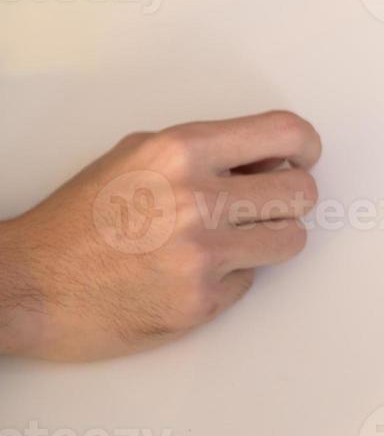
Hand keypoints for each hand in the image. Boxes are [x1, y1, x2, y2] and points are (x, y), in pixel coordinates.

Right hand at [0, 112, 320, 360]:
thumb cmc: (78, 220)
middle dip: (290, 198)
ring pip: (290, 240)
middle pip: (302, 192)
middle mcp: (198, 199)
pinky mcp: (201, 302)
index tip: (302, 157)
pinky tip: (190, 272)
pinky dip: (230, 277)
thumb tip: (265, 159)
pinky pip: (250, 281)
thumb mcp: (138, 156)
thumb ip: (206, 152)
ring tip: (231, 239)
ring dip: (269, 239)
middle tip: (267, 205)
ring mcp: (202, 255)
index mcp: (183, 152)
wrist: (27, 284)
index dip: (305, 146)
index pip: (286, 133)